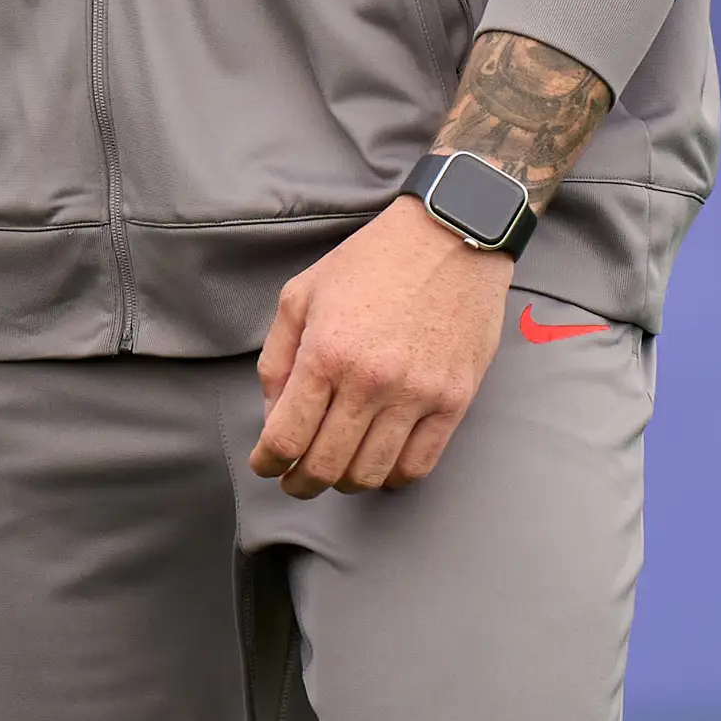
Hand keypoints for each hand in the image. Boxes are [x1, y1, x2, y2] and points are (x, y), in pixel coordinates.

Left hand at [248, 199, 515, 495]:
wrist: (449, 237)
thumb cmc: (371, 261)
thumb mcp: (302, 294)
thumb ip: (277, 357)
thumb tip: (273, 413)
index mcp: (326, 353)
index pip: (286, 437)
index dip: (268, 462)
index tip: (266, 466)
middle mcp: (370, 381)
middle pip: (326, 465)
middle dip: (300, 482)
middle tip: (294, 481)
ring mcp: (417, 395)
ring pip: (371, 473)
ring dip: (345, 483)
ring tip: (335, 472)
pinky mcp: (454, 401)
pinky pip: (419, 465)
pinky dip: (392, 477)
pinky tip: (378, 465)